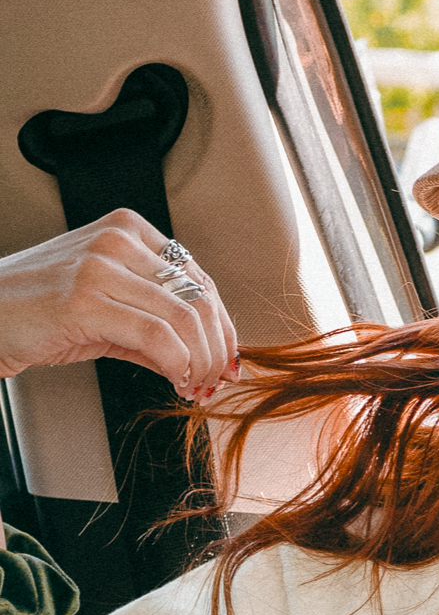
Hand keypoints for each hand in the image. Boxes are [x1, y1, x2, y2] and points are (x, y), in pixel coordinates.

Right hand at [0, 208, 236, 401]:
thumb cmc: (36, 310)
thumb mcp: (106, 305)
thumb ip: (156, 324)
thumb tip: (205, 357)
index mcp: (128, 229)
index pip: (200, 278)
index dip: (223, 325)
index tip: (226, 358)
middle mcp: (118, 239)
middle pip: (201, 298)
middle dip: (218, 348)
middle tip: (216, 379)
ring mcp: (101, 266)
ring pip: (186, 318)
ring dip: (202, 362)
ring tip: (196, 385)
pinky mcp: (86, 299)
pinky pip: (158, 337)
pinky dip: (178, 366)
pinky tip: (175, 381)